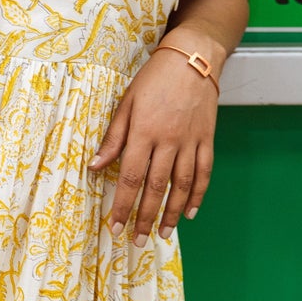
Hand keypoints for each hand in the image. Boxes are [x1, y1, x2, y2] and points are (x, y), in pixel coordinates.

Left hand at [89, 47, 218, 239]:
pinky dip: (198, 195)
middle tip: (136, 241)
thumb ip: (113, 137)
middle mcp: (168, 140)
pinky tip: (190, 212)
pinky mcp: (207, 139)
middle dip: (144, 217)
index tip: (114, 226)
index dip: (121, 205)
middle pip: (156, 187)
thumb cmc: (153, 79)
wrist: (193, 59)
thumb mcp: (127, 102)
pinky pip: (204, 173)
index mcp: (143, 131)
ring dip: (172, 213)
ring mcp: (191, 141)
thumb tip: (95, 166)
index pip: (130, 177)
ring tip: (163, 234)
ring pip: (182, 185)